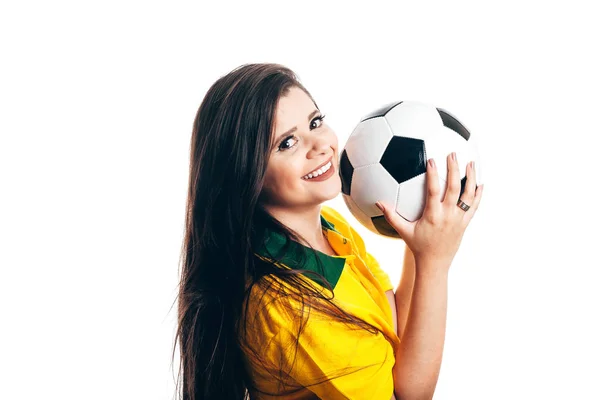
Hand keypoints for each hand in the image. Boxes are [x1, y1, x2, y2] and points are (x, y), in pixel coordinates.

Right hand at [376, 152, 482, 267]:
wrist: (435, 263)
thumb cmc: (418, 246)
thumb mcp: (403, 231)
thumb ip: (391, 216)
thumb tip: (378, 202)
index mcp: (433, 215)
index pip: (434, 190)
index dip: (433, 174)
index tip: (432, 160)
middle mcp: (448, 216)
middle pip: (455, 188)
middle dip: (454, 169)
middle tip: (453, 154)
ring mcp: (459, 219)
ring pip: (469, 195)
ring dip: (471, 178)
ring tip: (471, 163)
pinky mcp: (465, 223)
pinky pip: (474, 206)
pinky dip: (478, 194)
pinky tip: (480, 183)